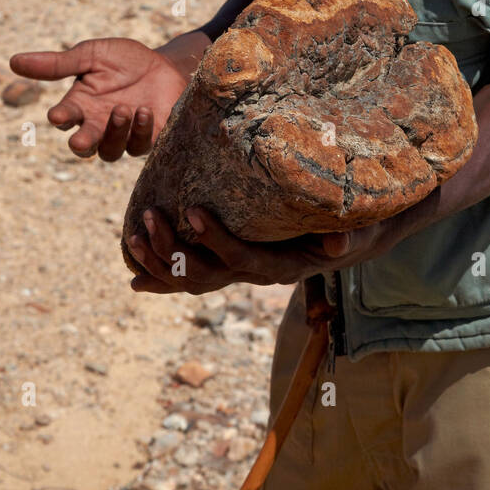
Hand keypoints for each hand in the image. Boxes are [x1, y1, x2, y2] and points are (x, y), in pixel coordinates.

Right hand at [8, 35, 205, 160]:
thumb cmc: (124, 60)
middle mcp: (98, 124)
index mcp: (80, 105)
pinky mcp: (149, 137)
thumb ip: (57, 64)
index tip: (58, 114)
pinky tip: (144, 111)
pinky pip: (140, 145)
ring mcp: (123, 134)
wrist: (164, 64)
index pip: (64, 118)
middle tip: (81, 140)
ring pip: (111, 150)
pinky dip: (141, 131)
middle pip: (84, 146)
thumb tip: (13, 61)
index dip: (60, 118)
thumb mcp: (90, 55)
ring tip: (123, 109)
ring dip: (115, 133)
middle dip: (82, 143)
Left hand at [127, 205, 401, 293]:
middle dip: (173, 249)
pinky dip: (163, 279)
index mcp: (281, 266)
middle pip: (207, 274)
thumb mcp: (358, 230)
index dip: (216, 239)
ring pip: (192, 281)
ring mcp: (241, 274)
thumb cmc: (353, 229)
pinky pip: (193, 281)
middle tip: (149, 216)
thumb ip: (349, 237)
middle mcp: (257, 275)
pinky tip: (136, 279)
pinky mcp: (232, 268)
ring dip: (160, 262)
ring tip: (132, 235)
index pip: (242, 258)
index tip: (194, 209)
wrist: (348, 242)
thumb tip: (339, 245)